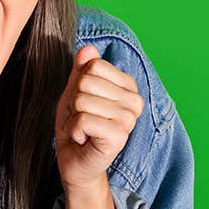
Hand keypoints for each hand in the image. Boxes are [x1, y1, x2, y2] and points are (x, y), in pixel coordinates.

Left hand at [53, 44, 144, 193]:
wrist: (75, 160)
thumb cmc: (77, 125)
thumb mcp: (75, 91)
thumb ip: (81, 69)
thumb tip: (87, 49)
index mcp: (127, 86)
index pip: (94, 65)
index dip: (78, 84)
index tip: (83, 103)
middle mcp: (134, 100)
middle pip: (86, 81)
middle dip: (74, 101)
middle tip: (82, 118)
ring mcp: (129, 119)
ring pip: (82, 100)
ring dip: (74, 117)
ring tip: (83, 129)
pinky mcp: (120, 136)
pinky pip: (83, 120)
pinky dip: (75, 130)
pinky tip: (84, 139)